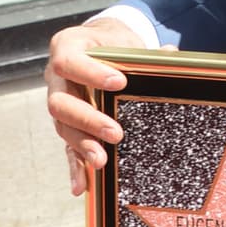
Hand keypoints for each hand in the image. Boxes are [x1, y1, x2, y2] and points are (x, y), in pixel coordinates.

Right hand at [45, 16, 150, 196]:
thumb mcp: (124, 40)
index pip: (69, 62)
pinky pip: (67, 148)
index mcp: (66, 48)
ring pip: (63, 128)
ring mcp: (59, 104)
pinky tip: (81, 186)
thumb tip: (169, 54)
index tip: (118, 82)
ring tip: (102, 160)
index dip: (90, 74)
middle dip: (88, 119)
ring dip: (83, 145)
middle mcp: (56, 79)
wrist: (97, 46)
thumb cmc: (111, 43)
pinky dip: (75, 168)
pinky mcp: (66, 126)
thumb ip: (144, 50)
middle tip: (116, 132)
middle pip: (60, 103)